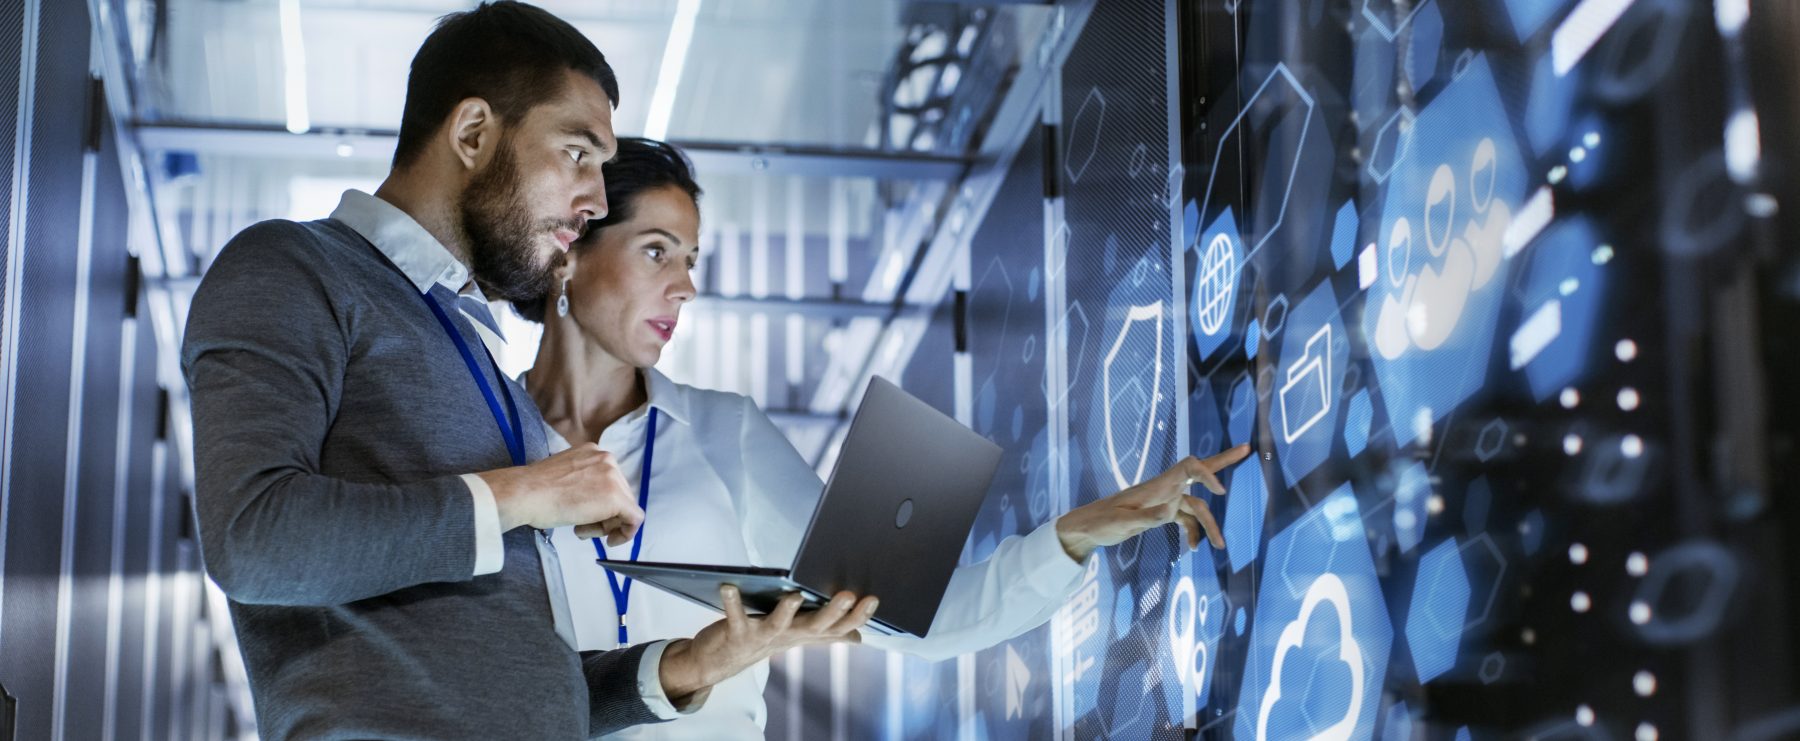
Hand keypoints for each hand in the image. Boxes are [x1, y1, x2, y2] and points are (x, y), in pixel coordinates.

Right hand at [476, 443, 642, 544]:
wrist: (526, 493)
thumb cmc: (534, 490)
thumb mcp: (564, 476)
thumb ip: (582, 482)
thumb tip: (592, 500)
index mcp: (593, 452)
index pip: (609, 482)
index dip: (600, 504)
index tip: (586, 516)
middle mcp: (607, 459)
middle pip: (620, 494)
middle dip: (604, 516)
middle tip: (582, 527)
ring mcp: (614, 477)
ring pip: (625, 508)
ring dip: (606, 525)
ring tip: (581, 529)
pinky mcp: (617, 497)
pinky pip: (635, 519)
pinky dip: (626, 533)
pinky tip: (610, 540)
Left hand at [658, 585, 876, 702]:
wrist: (720, 662)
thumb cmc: (761, 640)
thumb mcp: (797, 636)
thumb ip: (826, 634)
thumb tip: (858, 637)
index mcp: (804, 633)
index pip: (837, 628)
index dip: (856, 616)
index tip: (873, 599)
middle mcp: (787, 637)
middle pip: (815, 627)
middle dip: (833, 613)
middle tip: (848, 595)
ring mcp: (762, 637)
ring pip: (778, 625)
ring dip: (786, 611)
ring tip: (795, 595)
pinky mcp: (736, 633)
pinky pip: (734, 616)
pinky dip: (732, 602)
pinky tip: (729, 586)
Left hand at [1054, 444, 1253, 560]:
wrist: (1087, 528)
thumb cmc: (1101, 523)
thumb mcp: (1122, 523)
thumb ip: (1147, 518)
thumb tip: (1170, 513)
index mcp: (1156, 485)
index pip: (1189, 467)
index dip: (1207, 474)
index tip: (1220, 493)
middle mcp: (1164, 488)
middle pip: (1199, 471)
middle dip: (1223, 461)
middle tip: (1247, 448)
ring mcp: (1164, 500)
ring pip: (1196, 506)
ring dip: (1209, 525)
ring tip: (1220, 547)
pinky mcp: (1160, 512)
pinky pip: (1185, 518)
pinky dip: (1192, 532)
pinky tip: (1192, 548)